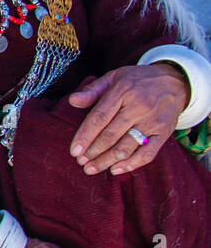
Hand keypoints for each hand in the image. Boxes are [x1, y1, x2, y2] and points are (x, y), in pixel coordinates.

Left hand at [67, 63, 189, 175]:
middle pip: (111, 135)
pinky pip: (148, 153)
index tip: (74, 151)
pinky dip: (131, 165)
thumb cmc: (137, 81)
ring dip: (106, 161)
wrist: (174, 82)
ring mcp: (152, 121)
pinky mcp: (164, 133)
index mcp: (122, 92)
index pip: (99, 118)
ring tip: (91, 169)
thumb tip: (72, 100)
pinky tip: (115, 170)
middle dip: (93, 152)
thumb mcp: (114, 77)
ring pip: (126, 147)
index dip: (85, 136)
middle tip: (80, 162)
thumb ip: (92, 90)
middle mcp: (138, 107)